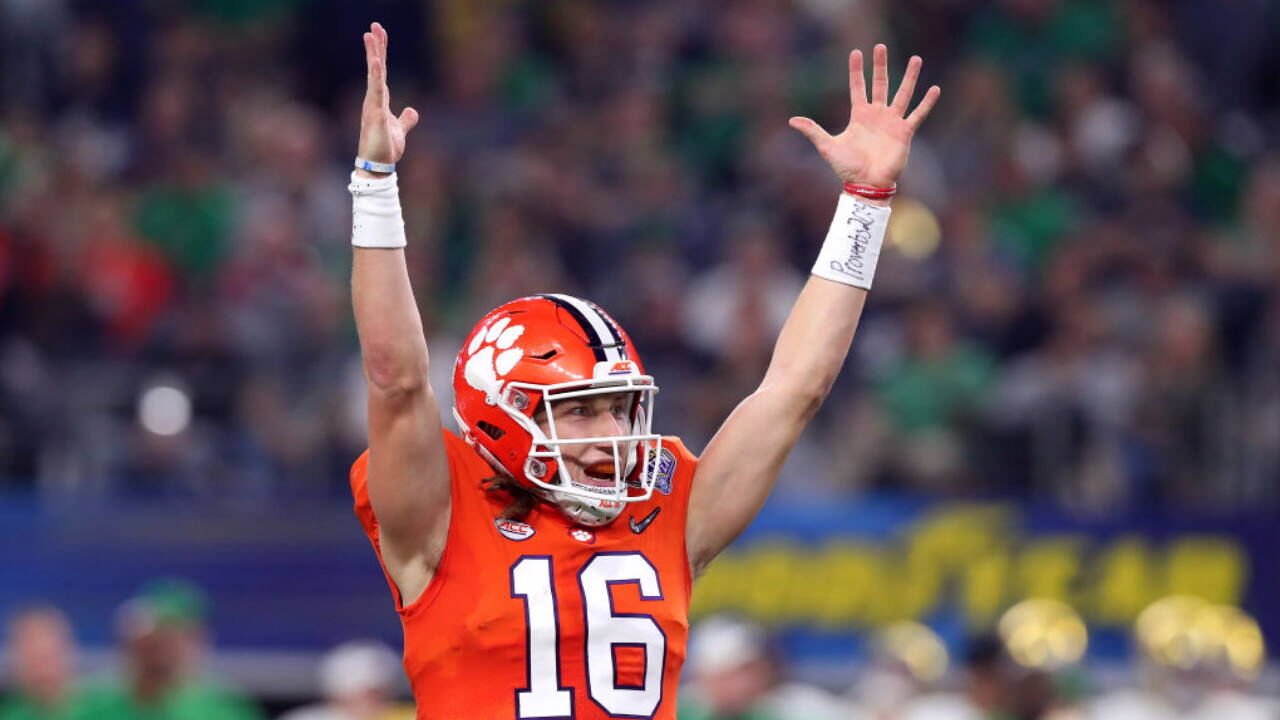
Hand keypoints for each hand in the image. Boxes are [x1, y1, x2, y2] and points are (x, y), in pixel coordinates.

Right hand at [357, 22, 418, 174]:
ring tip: (370, 34)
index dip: (380, 54)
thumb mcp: (400, 130)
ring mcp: (372, 104)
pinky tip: (375, 60)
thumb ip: (406, 119)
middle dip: (376, 46)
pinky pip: (375, 90)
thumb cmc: (385, 149)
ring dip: (373, 54)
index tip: (379, 35)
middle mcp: (373, 99)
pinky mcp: (375, 112)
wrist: (378, 167)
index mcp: (379, 101)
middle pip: (376, 68)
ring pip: (374, 74)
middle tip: (375, 26)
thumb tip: (412, 111)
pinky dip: (375, 74)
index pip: (380, 72)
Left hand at [789, 45, 939, 188]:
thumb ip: (813, 131)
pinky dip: (926, 103)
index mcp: (859, 116)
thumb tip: (792, 120)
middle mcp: (877, 115)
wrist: (866, 185)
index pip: (858, 87)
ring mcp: (892, 122)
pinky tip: (935, 89)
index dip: (856, 70)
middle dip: (880, 65)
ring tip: (916, 58)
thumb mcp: (827, 146)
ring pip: (902, 94)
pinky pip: (918, 114)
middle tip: (880, 46)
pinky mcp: (904, 132)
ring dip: (909, 77)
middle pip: (881, 84)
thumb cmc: (847, 168)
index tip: (856, 52)